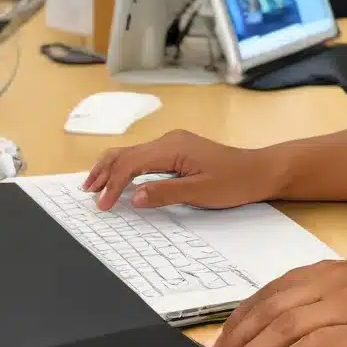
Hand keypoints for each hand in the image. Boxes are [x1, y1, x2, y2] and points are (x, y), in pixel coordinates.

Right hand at [82, 130, 281, 210]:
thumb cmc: (234, 182)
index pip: (132, 163)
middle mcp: (171, 140)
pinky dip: (127, 167)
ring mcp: (174, 143)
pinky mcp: (178, 150)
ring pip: (133, 152)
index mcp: (173, 147)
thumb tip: (133, 196)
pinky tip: (121, 180)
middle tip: (87, 193)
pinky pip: (145, 156)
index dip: (113, 184)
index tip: (102, 206)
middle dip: (104, 172)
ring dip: (113, 168)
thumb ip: (165, 193)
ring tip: (95, 186)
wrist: (260, 171)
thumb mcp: (199, 192)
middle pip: (127, 153)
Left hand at [198, 260, 346, 346]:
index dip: (237, 320)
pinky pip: (316, 342)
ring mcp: (344, 305)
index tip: (215, 344)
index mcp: (324, 272)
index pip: (267, 293)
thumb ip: (318, 298)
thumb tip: (278, 324)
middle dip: (234, 338)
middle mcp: (329, 283)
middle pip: (268, 308)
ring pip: (284, 324)